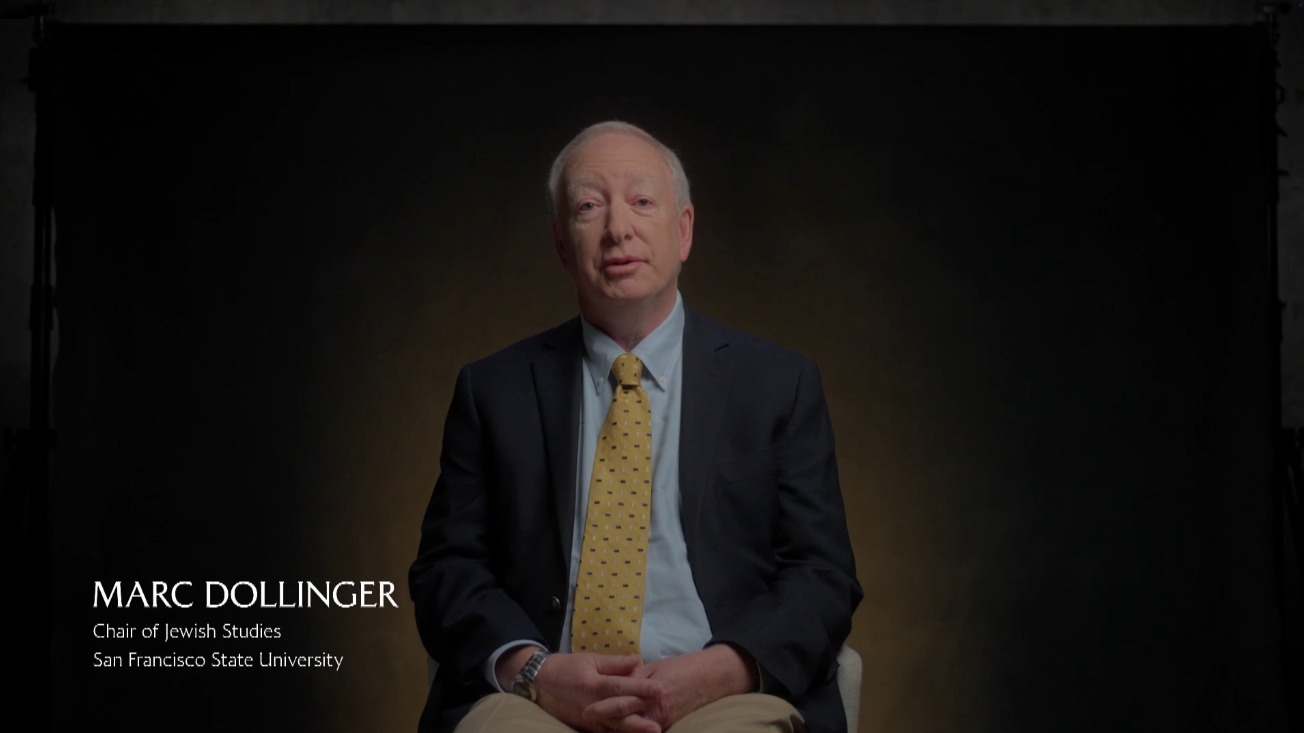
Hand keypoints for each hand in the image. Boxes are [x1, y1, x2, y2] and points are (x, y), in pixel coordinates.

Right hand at [533, 652, 665, 732]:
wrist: (540, 683)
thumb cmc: (567, 668)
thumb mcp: (590, 659)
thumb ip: (614, 663)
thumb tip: (637, 661)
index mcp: (593, 684)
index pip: (621, 687)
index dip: (642, 688)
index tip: (661, 689)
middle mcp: (592, 705)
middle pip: (619, 714)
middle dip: (640, 718)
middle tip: (659, 722)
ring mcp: (588, 720)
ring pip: (614, 727)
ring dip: (633, 730)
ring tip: (653, 731)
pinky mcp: (585, 728)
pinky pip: (606, 732)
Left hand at [583, 645, 757, 731]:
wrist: (712, 679)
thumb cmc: (683, 669)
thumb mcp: (656, 668)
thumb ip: (635, 677)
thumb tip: (616, 683)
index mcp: (651, 694)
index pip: (621, 704)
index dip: (603, 708)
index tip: (587, 711)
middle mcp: (656, 713)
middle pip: (625, 723)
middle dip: (606, 723)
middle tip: (589, 720)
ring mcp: (663, 723)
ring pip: (634, 731)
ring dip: (618, 730)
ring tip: (602, 727)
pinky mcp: (669, 728)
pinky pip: (646, 732)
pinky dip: (633, 731)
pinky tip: (621, 729)